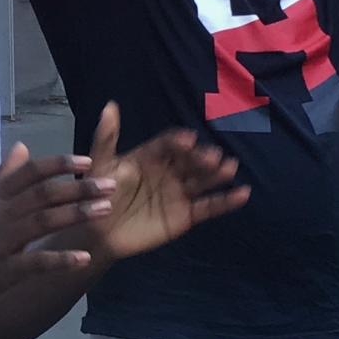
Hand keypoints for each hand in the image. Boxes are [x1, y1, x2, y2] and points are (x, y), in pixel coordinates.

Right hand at [0, 142, 111, 309]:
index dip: (59, 164)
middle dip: (79, 187)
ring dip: (77, 214)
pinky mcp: (3, 271)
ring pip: (43, 222)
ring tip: (105, 210)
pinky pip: (36, 262)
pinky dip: (61, 259)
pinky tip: (85, 257)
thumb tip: (23, 146)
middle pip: (43, 194)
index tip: (87, 159)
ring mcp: (0, 243)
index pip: (29, 173)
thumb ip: (3, 177)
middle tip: (110, 184)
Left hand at [85, 101, 247, 265]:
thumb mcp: (100, 165)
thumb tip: (110, 105)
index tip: (187, 140)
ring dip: (217, 174)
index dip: (178, 142)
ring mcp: (179, 193)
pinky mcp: (186, 215)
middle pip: (190, 161)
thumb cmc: (95, 195)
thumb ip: (106, 138)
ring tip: (230, 167)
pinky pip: (209, 207)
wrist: (98, 233)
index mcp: (151, 155)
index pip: (168, 145)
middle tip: (213, 156)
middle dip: (201, 158)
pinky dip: (226, 201)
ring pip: (202, 180)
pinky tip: (243, 193)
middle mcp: (169, 171)